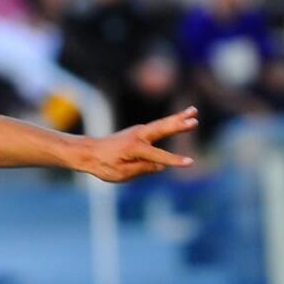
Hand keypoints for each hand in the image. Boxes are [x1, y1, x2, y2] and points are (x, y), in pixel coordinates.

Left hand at [80, 107, 196, 181]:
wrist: (89, 152)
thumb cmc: (103, 165)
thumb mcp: (121, 173)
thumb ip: (142, 169)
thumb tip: (160, 166)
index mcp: (134, 149)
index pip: (158, 156)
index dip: (174, 160)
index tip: (190, 162)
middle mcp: (138, 136)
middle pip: (162, 129)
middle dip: (178, 125)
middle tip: (194, 120)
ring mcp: (138, 131)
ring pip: (162, 124)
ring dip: (179, 117)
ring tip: (194, 110)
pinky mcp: (139, 132)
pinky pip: (158, 126)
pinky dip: (171, 121)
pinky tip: (183, 117)